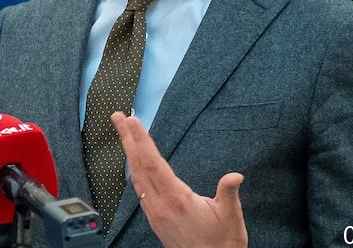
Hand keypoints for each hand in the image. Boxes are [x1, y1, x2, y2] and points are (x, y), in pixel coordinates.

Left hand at [111, 112, 246, 247]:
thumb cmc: (222, 244)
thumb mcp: (231, 217)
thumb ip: (229, 193)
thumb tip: (235, 176)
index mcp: (177, 199)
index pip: (153, 163)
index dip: (141, 140)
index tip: (132, 121)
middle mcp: (160, 205)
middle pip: (138, 165)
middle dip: (127, 139)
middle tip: (118, 117)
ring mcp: (155, 212)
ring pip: (136, 177)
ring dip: (129, 152)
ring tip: (124, 133)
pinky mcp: (155, 218)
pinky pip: (139, 189)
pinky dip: (135, 170)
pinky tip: (134, 163)